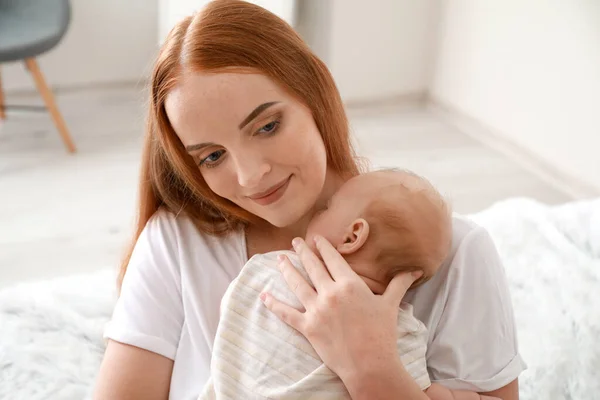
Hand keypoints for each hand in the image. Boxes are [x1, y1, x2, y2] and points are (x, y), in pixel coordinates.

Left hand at [260, 235, 421, 380]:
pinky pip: (286, 313)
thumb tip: (415, 270)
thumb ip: (399, 284)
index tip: (316, 238)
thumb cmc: (382, 333)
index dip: (323, 246)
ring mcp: (317, 310)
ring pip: (296, 284)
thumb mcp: (390, 305)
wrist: (370, 364)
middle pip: (312, 266)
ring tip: (279, 260)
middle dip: (302, 251)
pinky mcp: (307, 327)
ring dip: (287, 270)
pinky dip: (273, 304)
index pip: (333, 258)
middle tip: (295, 241)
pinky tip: (264, 295)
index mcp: (350, 284)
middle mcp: (330, 292)